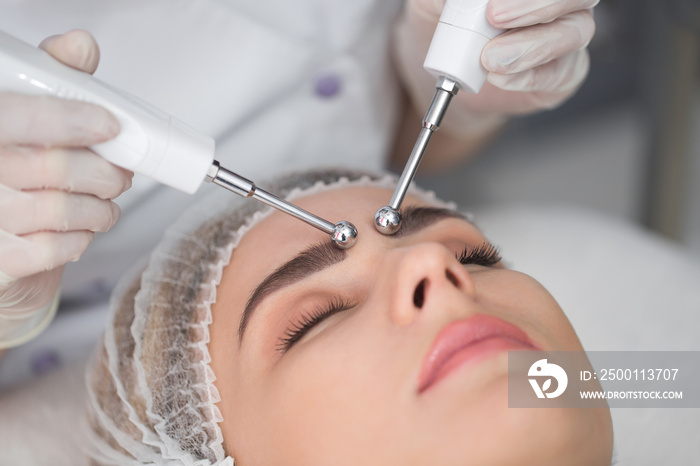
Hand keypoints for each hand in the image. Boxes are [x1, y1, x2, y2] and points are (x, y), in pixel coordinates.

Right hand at [0, 30, 130, 332]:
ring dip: (101, 208)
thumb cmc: (15, 175)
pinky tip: (81, 230)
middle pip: (53, 166)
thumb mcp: (27, 119)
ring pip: (61, 209)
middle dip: (105, 172)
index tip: (110, 125)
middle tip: (121, 174)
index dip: (70, 120)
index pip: (18, 118)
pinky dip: (82, 238)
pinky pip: (56, 248)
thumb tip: (80, 45)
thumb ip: (53, 82)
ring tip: (106, 203)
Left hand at [395, 0, 596, 131]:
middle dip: (535, 5)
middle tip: (493, 16)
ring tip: (489, 58)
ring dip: (530, 46)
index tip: (488, 2)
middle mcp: (558, 1)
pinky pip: (559, 73)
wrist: (446, 78)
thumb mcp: (431, 5)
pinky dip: (528, 76)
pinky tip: (499, 78)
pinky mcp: (564, 73)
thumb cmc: (446, 29)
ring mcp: (566, 34)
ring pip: (574, 31)